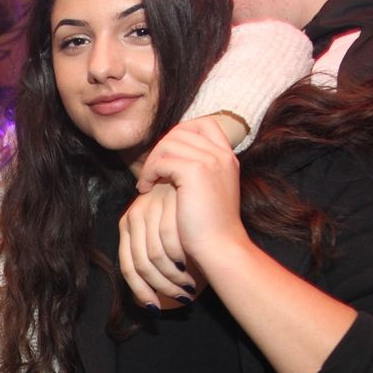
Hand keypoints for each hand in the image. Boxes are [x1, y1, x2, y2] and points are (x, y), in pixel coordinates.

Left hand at [118, 182, 199, 308]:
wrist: (216, 201)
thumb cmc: (199, 229)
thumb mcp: (167, 239)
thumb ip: (150, 255)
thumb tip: (139, 298)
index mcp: (128, 220)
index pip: (126, 262)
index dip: (139, 289)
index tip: (152, 308)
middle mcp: (135, 210)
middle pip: (137, 262)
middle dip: (155, 288)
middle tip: (177, 302)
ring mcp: (150, 202)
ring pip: (151, 256)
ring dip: (169, 280)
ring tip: (186, 292)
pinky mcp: (168, 198)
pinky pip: (165, 242)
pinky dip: (176, 264)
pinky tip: (189, 274)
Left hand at [134, 119, 247, 265]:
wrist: (219, 248)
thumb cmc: (208, 227)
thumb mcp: (205, 191)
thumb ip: (194, 169)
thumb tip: (166, 158)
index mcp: (227, 157)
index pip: (202, 124)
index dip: (179, 135)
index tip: (166, 159)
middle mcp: (222, 155)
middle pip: (182, 130)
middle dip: (160, 149)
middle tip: (151, 173)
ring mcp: (211, 160)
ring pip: (169, 144)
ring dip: (151, 162)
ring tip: (146, 184)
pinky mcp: (196, 171)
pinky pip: (162, 160)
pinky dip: (149, 173)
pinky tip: (145, 190)